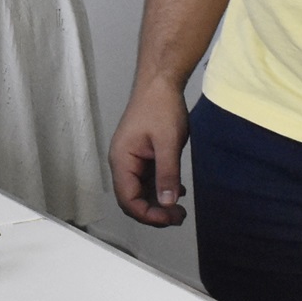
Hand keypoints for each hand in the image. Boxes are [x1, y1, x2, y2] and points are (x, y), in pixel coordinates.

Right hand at [109, 80, 190, 225]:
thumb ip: (167, 174)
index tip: (170, 218)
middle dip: (154, 213)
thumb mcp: (167, 143)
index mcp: (121, 159)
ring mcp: (132, 159)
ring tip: (180, 209)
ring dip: (159, 204)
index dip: (148, 215)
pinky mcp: (142, 156)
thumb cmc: (160, 106)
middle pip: (132, 199)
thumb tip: (168, 204)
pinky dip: (161, 190)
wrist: (160, 83)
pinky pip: (148, 181)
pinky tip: (177, 191)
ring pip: (141, 192)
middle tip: (178, 216)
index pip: (128, 199)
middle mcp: (123, 162)